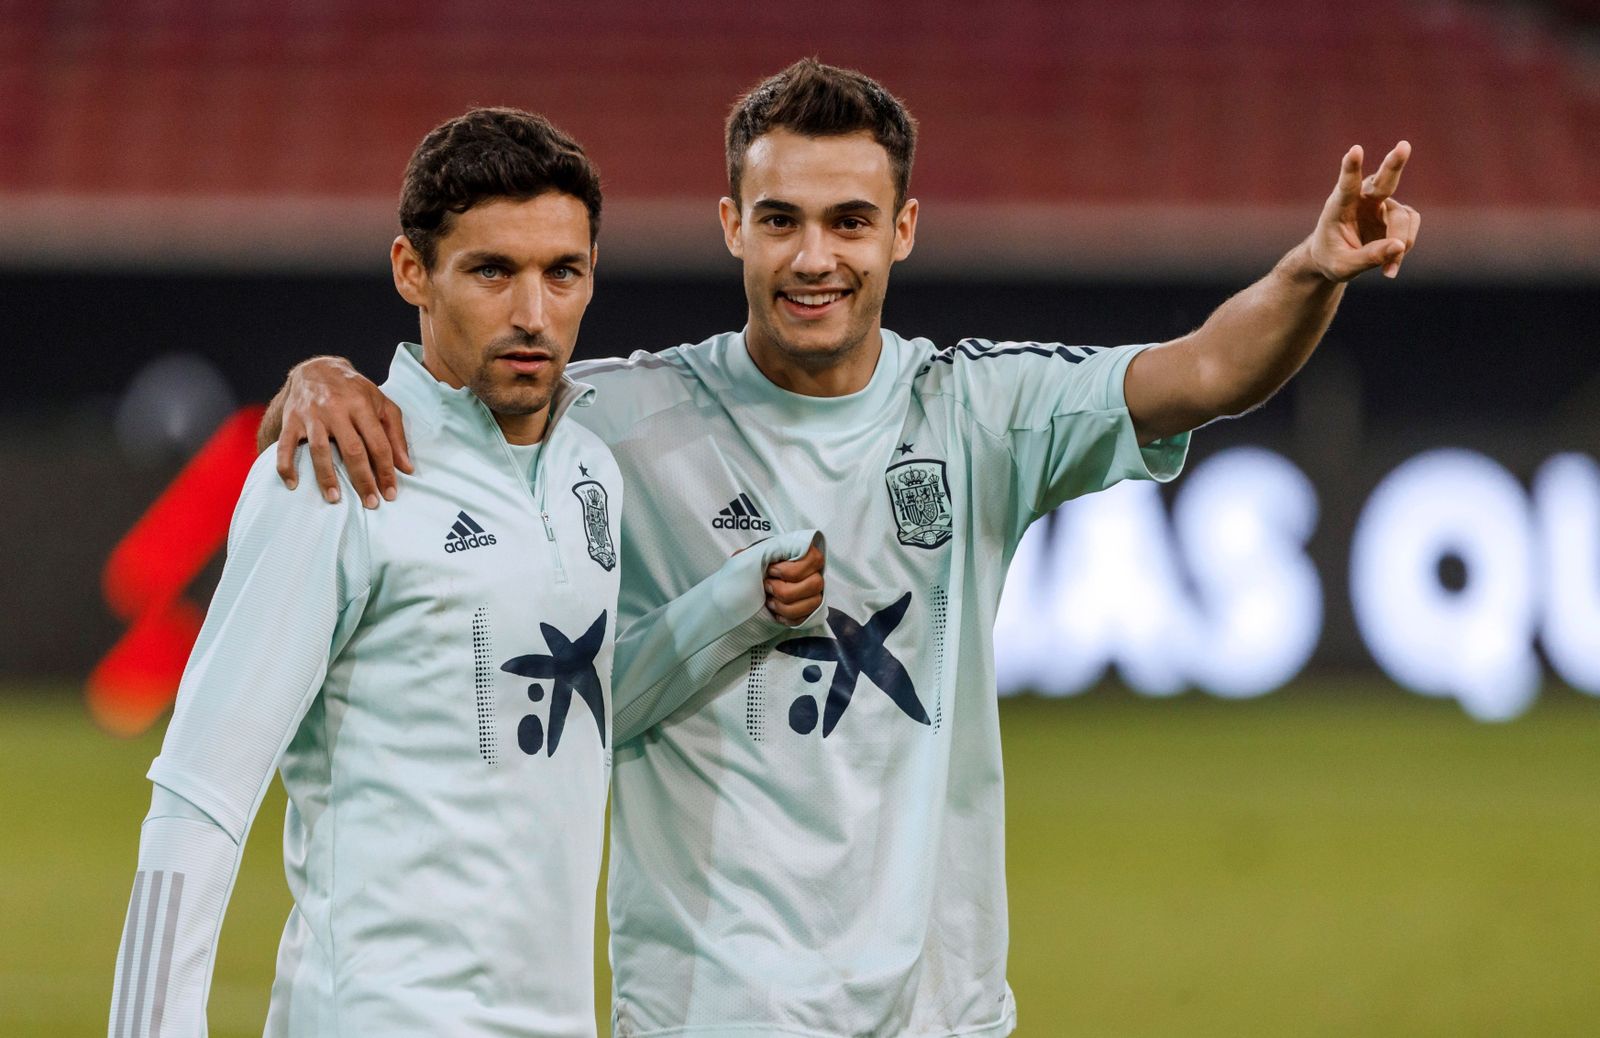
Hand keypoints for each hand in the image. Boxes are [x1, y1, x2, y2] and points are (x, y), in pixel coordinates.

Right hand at [276, 357, 411, 506]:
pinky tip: (293, 485)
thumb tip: (406, 468)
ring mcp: (311, 415)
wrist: (317, 369)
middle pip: (352, 450)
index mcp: (361, 405)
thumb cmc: (355, 391)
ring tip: (335, 499)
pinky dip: (286, 465)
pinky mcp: (290, 420)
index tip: (391, 494)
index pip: (378, 443)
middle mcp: (336, 409)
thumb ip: (395, 435)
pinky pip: (285, 445)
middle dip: (363, 479)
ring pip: (320, 450)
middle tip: (370, 503)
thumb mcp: (381, 404)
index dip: (386, 470)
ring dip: (327, 477)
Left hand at [764, 542, 824, 625]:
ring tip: (769, 601)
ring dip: (785, 607)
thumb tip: (747, 555)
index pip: (813, 561)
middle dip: (785, 590)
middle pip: (814, 585)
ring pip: (812, 604)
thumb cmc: (761, 564)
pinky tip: (775, 612)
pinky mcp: (810, 611)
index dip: (788, 570)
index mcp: (809, 555)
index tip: (770, 570)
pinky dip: (787, 618)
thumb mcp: (759, 553)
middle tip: (767, 586)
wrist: (759, 579)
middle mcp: (817, 574)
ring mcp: (816, 594)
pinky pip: (805, 619)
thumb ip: (760, 552)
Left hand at [1309, 141, 1420, 281]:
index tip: (1354, 150)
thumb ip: (1368, 257)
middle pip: (1383, 179)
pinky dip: (1405, 246)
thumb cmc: (1332, 258)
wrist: (1335, 258)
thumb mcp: (1342, 267)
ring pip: (1402, 216)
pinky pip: (1410, 227)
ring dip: (1401, 242)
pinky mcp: (1396, 214)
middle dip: (1394, 164)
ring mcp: (1381, 204)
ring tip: (1388, 268)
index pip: (1346, 185)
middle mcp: (1362, 199)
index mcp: (1339, 206)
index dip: (1351, 168)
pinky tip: (1390, 266)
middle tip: (1404, 146)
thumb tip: (1399, 246)